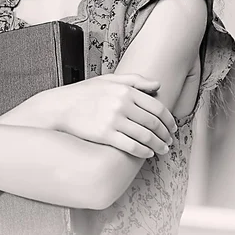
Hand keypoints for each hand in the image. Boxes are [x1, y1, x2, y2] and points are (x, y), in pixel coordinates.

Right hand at [47, 74, 176, 158]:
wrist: (61, 107)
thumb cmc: (85, 93)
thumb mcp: (109, 80)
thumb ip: (134, 80)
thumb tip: (157, 84)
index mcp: (125, 90)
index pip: (156, 106)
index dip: (168, 119)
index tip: (172, 127)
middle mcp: (121, 104)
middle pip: (153, 122)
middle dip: (166, 134)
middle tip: (170, 141)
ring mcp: (113, 120)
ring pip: (145, 136)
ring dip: (158, 145)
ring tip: (162, 149)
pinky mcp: (105, 135)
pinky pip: (131, 146)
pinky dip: (143, 151)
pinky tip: (148, 154)